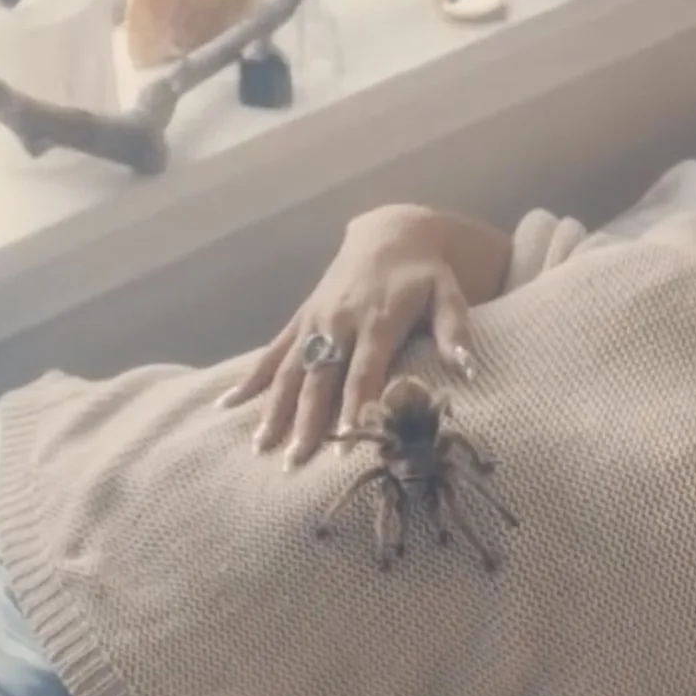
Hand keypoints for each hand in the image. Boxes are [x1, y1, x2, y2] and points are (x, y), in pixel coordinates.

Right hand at [221, 206, 486, 465]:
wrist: (390, 232)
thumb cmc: (425, 274)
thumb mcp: (449, 294)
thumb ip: (456, 332)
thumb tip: (469, 371)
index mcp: (377, 321)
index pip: (363, 374)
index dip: (352, 410)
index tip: (341, 447)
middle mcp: (339, 322)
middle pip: (320, 380)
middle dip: (306, 423)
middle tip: (294, 463)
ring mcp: (315, 321)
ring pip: (291, 370)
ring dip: (274, 410)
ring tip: (260, 448)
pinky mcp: (301, 318)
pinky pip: (272, 351)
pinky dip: (250, 378)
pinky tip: (226, 405)